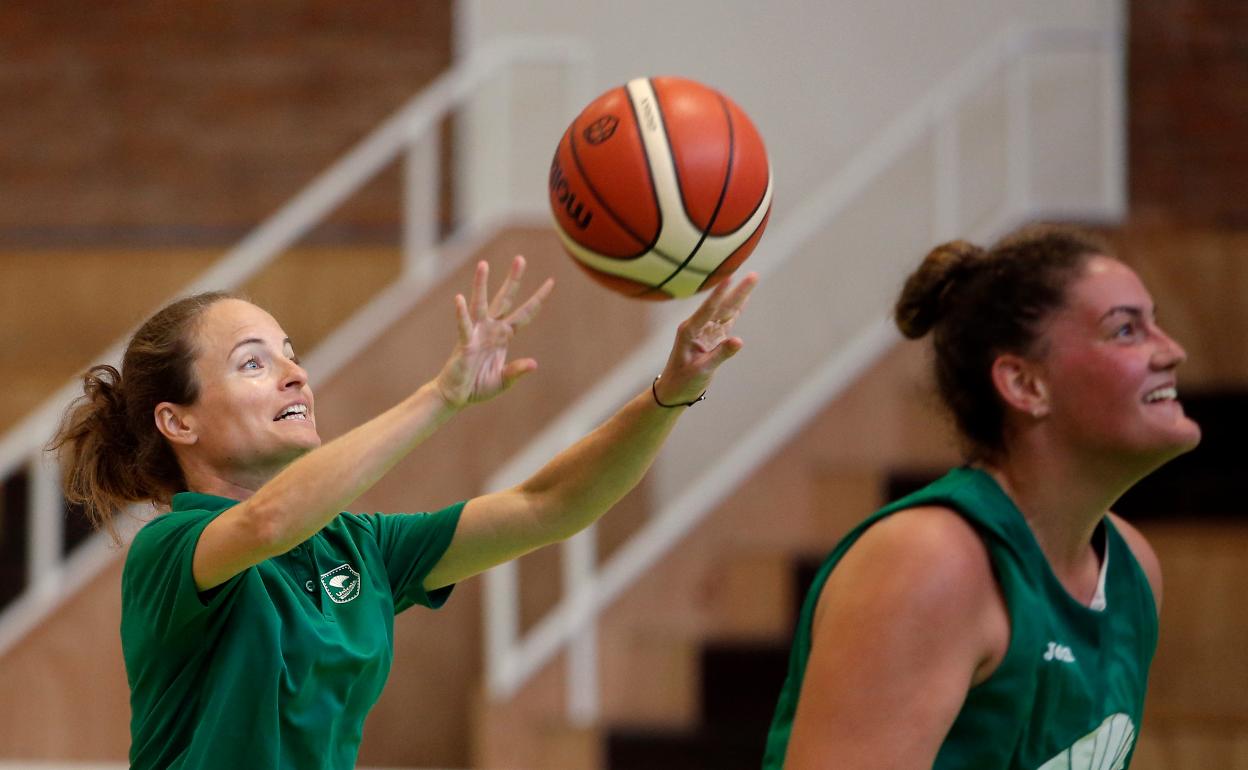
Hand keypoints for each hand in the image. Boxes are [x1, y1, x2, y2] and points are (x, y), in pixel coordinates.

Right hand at [434, 256, 553, 408]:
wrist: (456, 396)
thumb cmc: (478, 387)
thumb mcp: (504, 381)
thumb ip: (516, 371)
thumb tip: (534, 364)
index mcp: (504, 336)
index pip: (525, 314)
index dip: (537, 299)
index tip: (551, 282)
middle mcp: (491, 329)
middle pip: (505, 300)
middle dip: (513, 280)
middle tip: (520, 259)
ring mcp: (477, 333)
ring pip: (481, 304)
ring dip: (481, 285)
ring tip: (483, 264)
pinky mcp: (464, 343)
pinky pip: (464, 326)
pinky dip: (461, 314)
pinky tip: (460, 299)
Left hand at [654, 272, 758, 404]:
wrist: (674, 390)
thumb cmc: (683, 381)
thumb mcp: (702, 370)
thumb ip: (720, 354)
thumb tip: (739, 341)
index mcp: (689, 331)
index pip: (709, 309)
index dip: (720, 294)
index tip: (730, 278)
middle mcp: (697, 326)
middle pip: (721, 306)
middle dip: (737, 290)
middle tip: (753, 275)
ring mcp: (705, 331)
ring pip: (726, 310)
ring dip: (739, 296)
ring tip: (752, 280)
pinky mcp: (712, 337)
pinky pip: (726, 321)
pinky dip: (736, 310)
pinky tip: (744, 299)